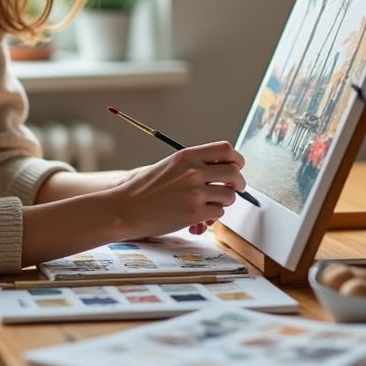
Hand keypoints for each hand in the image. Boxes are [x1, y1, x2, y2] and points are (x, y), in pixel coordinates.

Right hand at [108, 141, 245, 239]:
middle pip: (234, 172)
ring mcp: (195, 192)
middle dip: (239, 183)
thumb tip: (223, 170)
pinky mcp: (194, 213)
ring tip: (212, 203)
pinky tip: (200, 216)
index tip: (237, 166)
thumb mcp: (170, 166)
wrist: (126, 208)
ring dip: (224, 201)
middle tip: (236, 188)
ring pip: (229, 196)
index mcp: (186, 156)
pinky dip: (212, 216)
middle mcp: (193, 171)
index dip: (236, 159)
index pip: (225, 149)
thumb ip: (194, 165)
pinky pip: (218, 213)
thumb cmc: (145, 189)